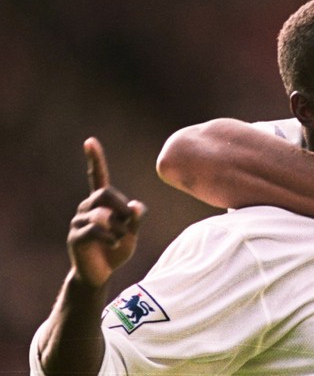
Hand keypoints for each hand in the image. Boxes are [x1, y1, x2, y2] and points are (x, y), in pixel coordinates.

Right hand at [67, 137, 145, 287]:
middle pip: (106, 192)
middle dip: (123, 208)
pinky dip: (111, 237)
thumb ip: (136, 219)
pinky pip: (96, 229)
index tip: (90, 141)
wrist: (101, 274)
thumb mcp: (132, 233)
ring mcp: (78, 221)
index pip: (97, 176)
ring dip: (119, 228)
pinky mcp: (75, 236)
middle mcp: (86, 207)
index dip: (95, 159)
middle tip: (129, 224)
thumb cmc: (117, 250)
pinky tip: (112, 245)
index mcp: (101, 203)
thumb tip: (137, 206)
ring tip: (118, 240)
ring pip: (103, 214)